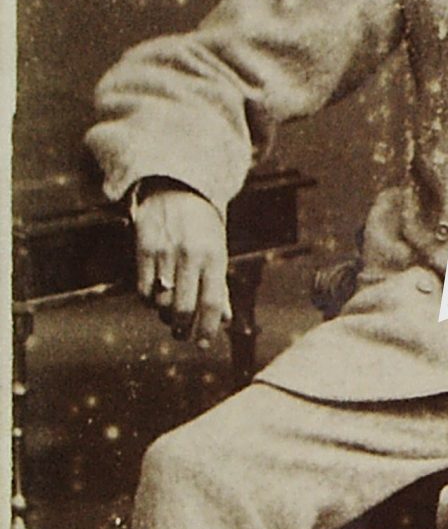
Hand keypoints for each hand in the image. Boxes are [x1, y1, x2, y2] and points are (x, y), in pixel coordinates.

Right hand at [134, 184, 231, 341]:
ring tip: (169, 316)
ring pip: (161, 301)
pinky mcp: (143, 247)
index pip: (211, 303)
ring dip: (164, 315)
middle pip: (184, 307)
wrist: (175, 186)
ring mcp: (165, 251)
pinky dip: (148, 300)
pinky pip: (142, 288)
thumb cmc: (201, 223)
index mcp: (215, 256)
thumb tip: (224, 320)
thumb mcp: (218, 249)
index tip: (202, 343)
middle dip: (182, 328)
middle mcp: (191, 254)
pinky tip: (154, 299)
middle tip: (181, 334)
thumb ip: (220, 284)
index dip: (206, 328)